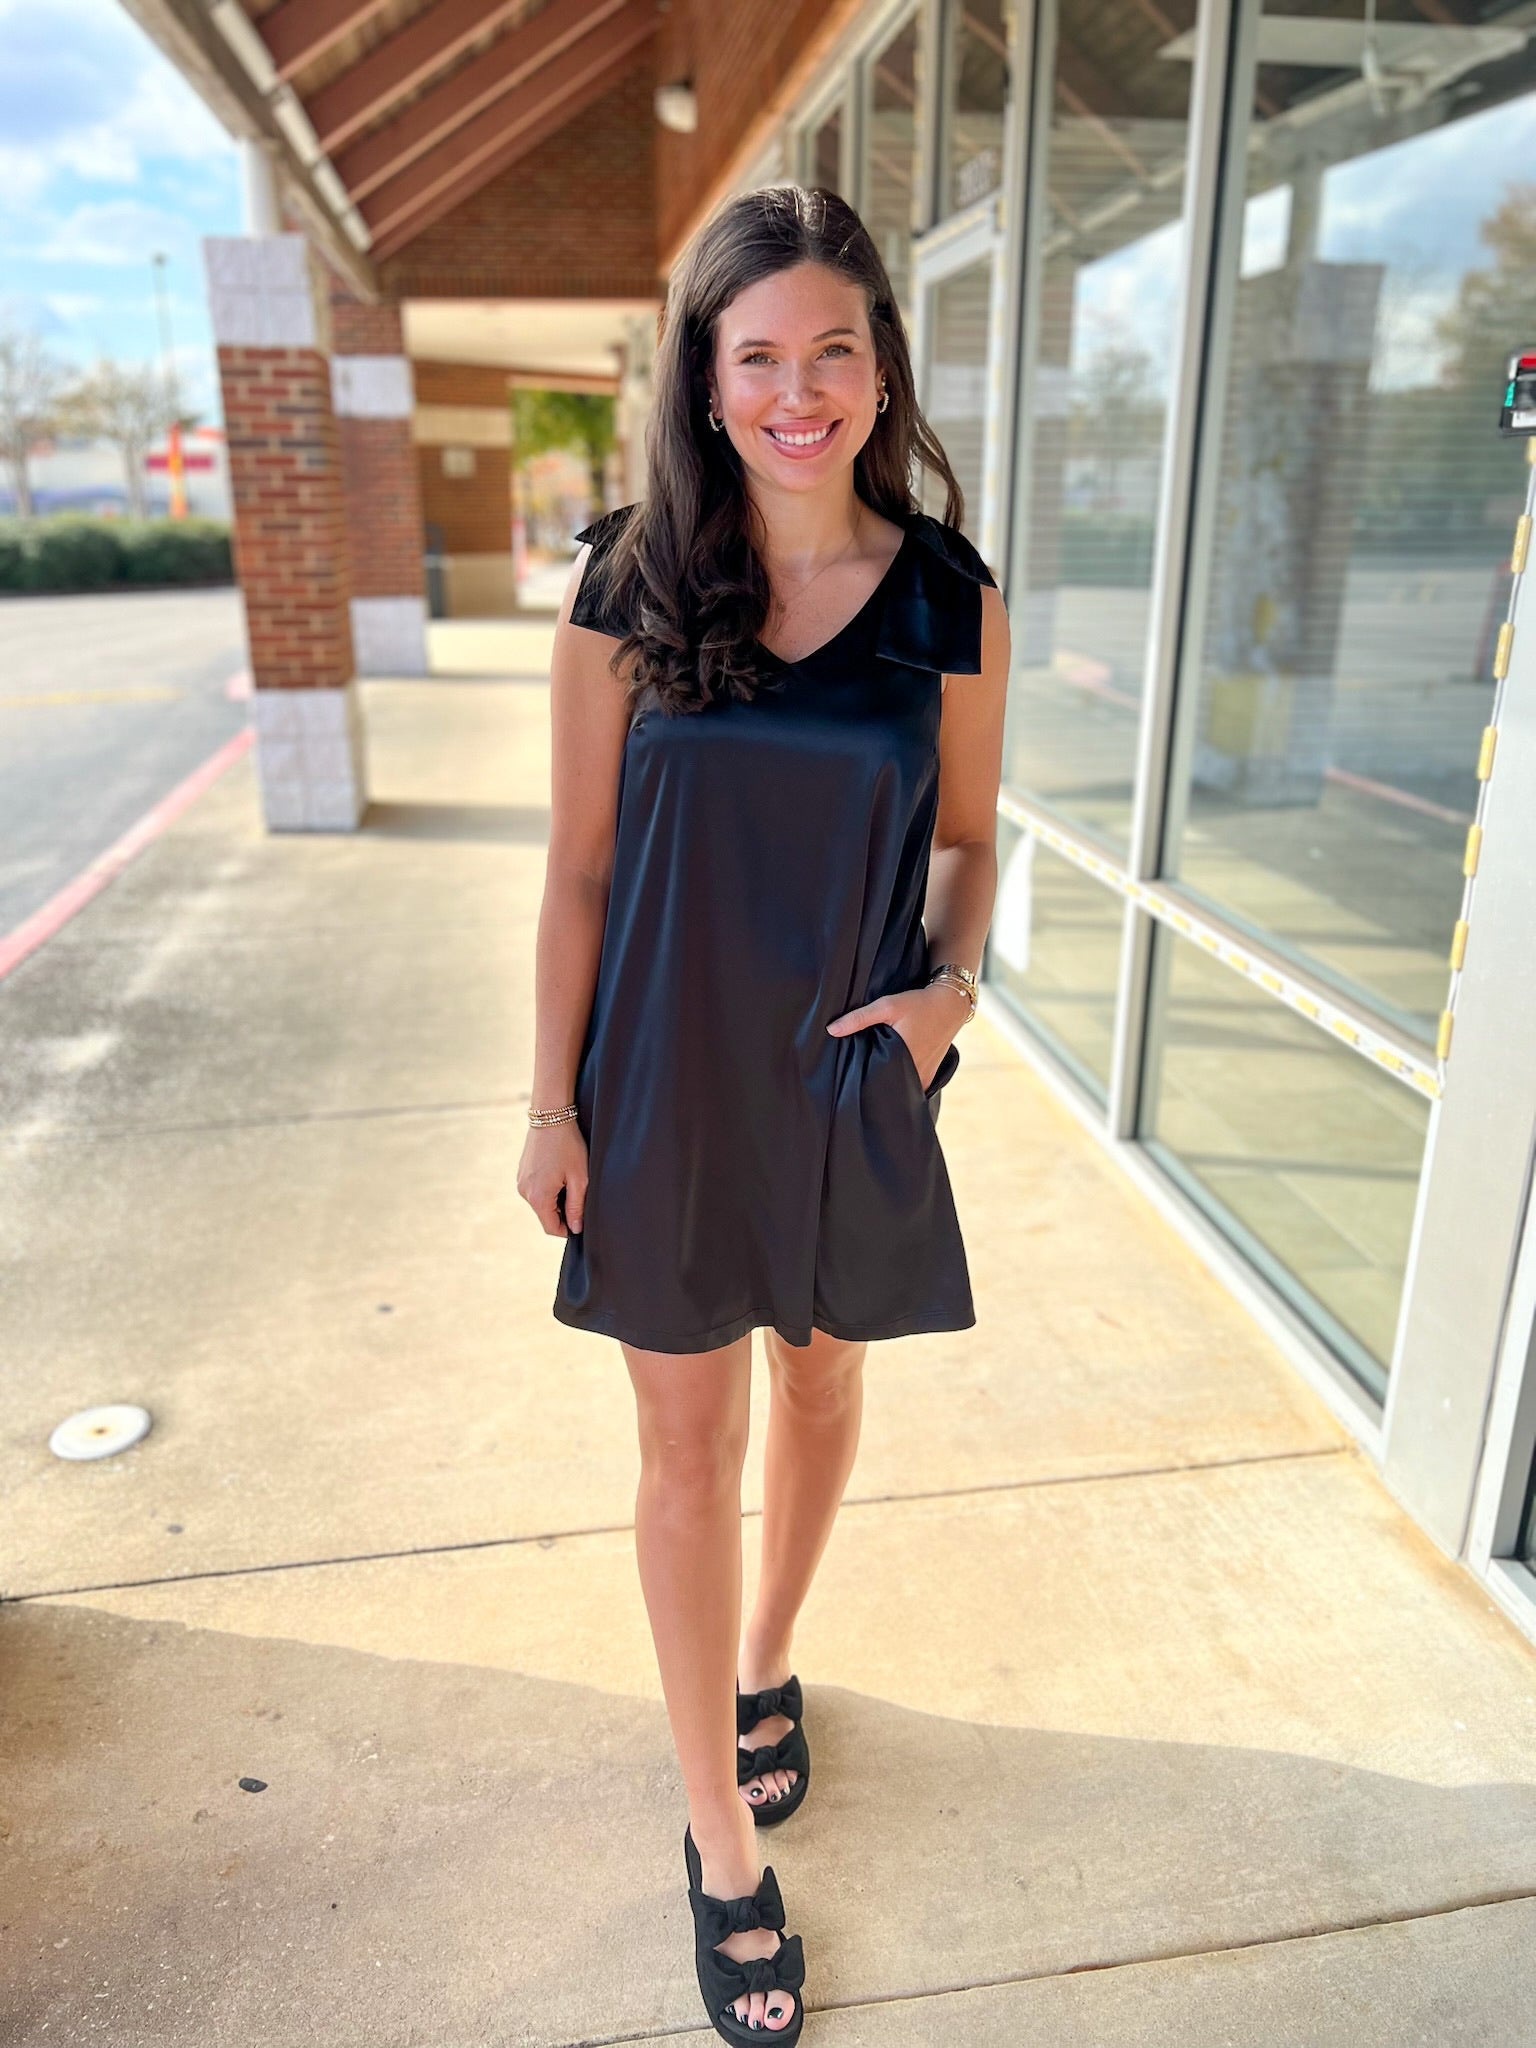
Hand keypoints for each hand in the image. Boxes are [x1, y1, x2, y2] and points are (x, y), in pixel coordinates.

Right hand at [518, 1119, 588, 1234]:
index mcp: (538, 1197)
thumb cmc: (568, 1146)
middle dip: (563, 1211)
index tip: (581, 1219)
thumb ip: (577, 1207)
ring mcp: (520, 1182)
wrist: (550, 1117)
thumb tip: (576, 1228)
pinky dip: (549, 1187)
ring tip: (569, 1178)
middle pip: (546, 1215)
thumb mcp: (579, 1178)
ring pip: (541, 1202)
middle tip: (578, 1191)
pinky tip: (559, 1171)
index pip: (551, 1228)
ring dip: (556, 1198)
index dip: (568, 1229)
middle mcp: (524, 1192)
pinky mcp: (521, 1173)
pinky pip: (536, 1190)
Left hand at [826, 983, 966, 1091]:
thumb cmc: (919, 1004)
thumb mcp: (887, 1006)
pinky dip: (902, 1082)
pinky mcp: (930, 1075)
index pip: (876, 1080)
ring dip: (889, 1084)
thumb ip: (859, 1018)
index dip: (862, 1082)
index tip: (849, 1081)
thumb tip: (831, 1030)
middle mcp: (915, 1071)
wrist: (951, 1004)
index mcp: (903, 1058)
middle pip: (888, 1086)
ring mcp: (925, 1075)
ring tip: (873, 1079)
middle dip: (874, 1085)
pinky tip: (891, 1075)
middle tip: (857, 1082)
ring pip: (901, 1088)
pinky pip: (912, 1085)